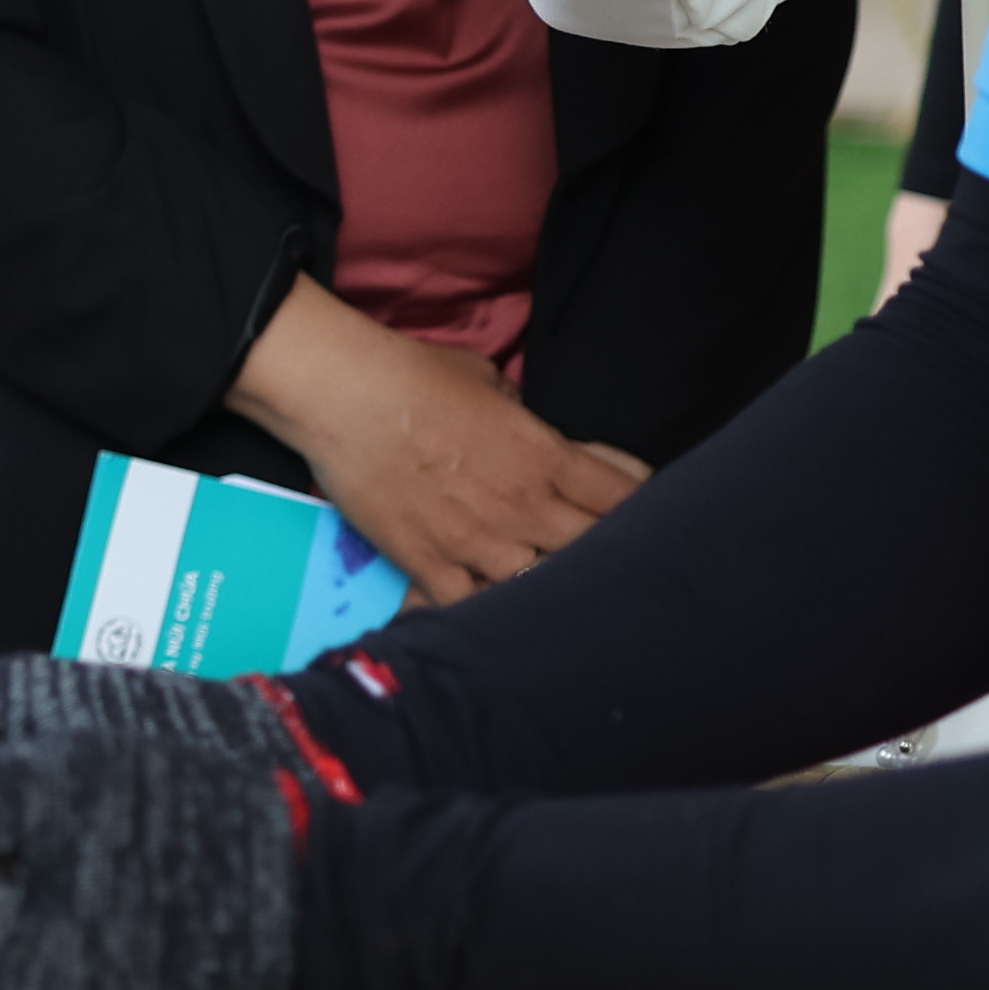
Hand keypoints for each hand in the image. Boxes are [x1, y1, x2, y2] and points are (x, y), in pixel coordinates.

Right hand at [225, 288, 644, 605]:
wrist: (345, 395)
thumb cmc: (413, 374)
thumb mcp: (487, 380)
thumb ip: (517, 414)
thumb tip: (519, 424)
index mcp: (545, 454)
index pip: (623, 496)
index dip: (641, 509)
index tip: (643, 516)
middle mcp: (523, 505)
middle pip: (595, 549)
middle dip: (607, 556)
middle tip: (606, 564)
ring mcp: (478, 541)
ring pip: (542, 588)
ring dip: (548, 588)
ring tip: (552, 597)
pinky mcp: (430, 564)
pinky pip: (472, 609)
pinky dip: (482, 612)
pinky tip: (488, 615)